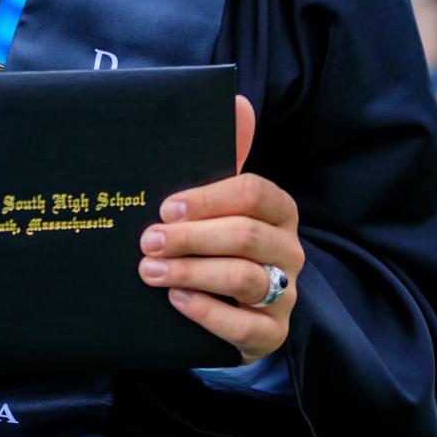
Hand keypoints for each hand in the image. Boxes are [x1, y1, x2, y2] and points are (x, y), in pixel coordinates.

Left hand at [138, 95, 302, 361]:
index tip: (165, 206)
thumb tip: (239, 101)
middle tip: (147, 240)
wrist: (224, 303)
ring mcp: (286, 295)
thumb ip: (224, 153)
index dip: (208, 199)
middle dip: (192, 237)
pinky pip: (247, 328)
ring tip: (150, 270)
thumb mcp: (216, 197)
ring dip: (192, 273)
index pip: (254, 194)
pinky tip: (176, 300)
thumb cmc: (214, 237)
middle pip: (246, 236)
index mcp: (278, 210)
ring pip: (246, 280)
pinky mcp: (273, 335)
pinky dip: (208, 313)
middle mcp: (289, 251)